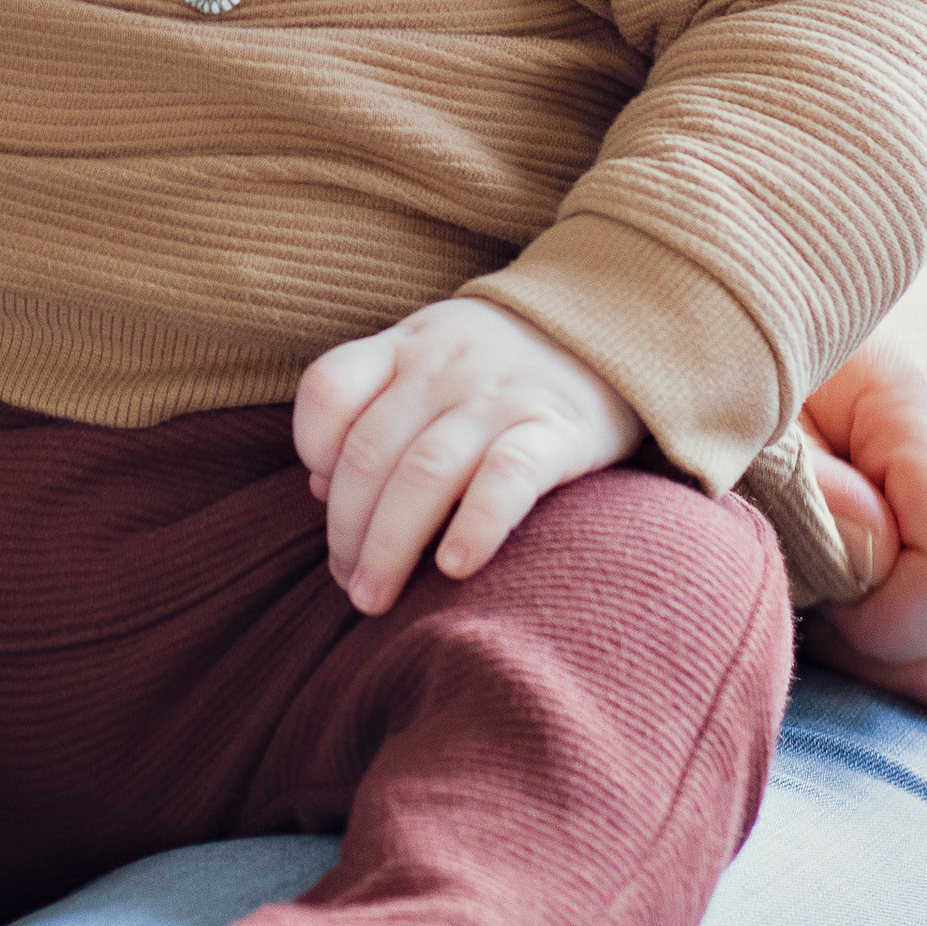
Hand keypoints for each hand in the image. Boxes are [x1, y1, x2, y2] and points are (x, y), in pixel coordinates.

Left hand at [295, 297, 642, 612]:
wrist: (616, 327)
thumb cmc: (502, 364)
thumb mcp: (430, 358)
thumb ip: (374, 408)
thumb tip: (318, 487)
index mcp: (406, 346)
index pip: (328, 389)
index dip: (310, 450)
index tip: (321, 498)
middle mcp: (443, 368)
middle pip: (370, 453)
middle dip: (348, 530)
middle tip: (349, 584)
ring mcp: (499, 397)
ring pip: (423, 474)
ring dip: (389, 546)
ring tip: (375, 598)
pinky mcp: (556, 430)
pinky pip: (505, 480)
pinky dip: (474, 525)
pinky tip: (454, 567)